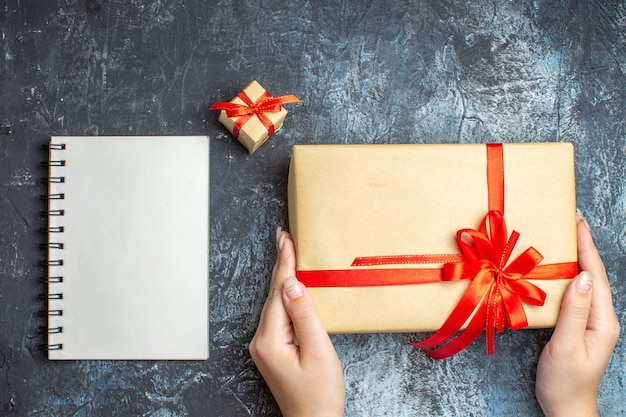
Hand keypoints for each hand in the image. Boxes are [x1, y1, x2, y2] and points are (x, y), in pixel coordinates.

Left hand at [249, 228, 344, 416]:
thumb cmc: (319, 395)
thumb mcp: (318, 352)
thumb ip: (306, 316)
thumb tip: (293, 285)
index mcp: (270, 339)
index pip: (279, 292)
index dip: (285, 264)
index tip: (286, 239)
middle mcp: (260, 340)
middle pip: (273, 295)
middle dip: (281, 265)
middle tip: (285, 237)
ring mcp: (264, 345)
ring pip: (275, 303)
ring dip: (283, 279)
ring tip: (288, 253)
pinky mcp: (272, 349)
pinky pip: (278, 315)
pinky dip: (285, 297)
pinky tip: (291, 286)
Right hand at [536, 211, 619, 416]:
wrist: (565, 407)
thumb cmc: (565, 381)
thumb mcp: (567, 347)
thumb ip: (575, 312)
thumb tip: (583, 277)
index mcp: (603, 321)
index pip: (597, 277)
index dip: (587, 248)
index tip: (578, 222)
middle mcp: (600, 318)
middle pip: (594, 275)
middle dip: (584, 246)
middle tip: (570, 221)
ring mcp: (590, 321)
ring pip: (584, 282)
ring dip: (575, 258)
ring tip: (564, 237)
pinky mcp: (577, 325)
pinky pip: (574, 294)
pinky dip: (566, 275)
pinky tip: (555, 269)